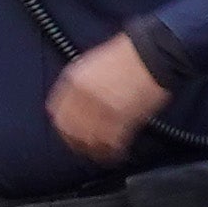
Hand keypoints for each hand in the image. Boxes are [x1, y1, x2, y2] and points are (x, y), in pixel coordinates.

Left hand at [46, 33, 168, 162]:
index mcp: (73, 79)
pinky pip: (111, 143)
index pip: (56, 111)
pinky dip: (113, 152)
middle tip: (84, 147)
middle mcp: (82, 96)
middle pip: (69, 129)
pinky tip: (117, 152)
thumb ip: (80, 85)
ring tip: (102, 153)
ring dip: (94, 149)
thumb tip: (75, 104)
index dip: (62, 124)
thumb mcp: (93, 63)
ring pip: (89, 140)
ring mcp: (100, 109)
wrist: (152, 53)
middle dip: (76, 141)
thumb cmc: (127, 55)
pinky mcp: (121, 119)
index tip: (68, 130)